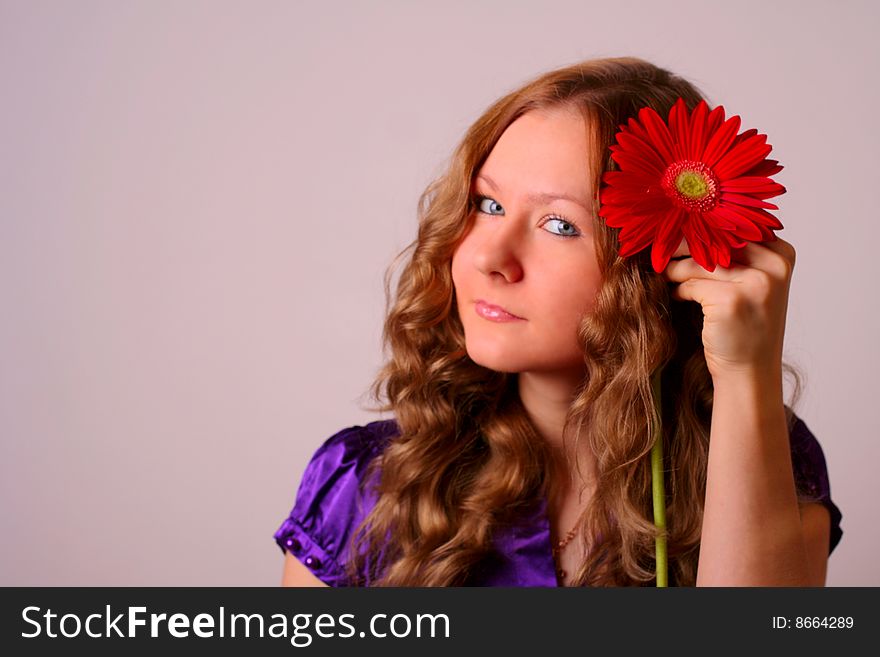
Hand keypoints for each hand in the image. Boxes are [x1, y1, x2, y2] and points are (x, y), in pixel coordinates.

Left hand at [661, 237, 796, 380]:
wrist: (749, 371)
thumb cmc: (746, 326)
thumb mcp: (751, 284)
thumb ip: (736, 255)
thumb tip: (692, 225)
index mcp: (782, 255)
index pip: (734, 227)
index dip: (703, 229)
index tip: (677, 229)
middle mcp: (773, 266)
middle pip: (715, 240)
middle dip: (684, 244)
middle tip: (661, 248)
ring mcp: (755, 283)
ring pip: (699, 263)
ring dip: (675, 269)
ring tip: (665, 273)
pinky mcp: (730, 300)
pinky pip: (691, 284)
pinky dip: (678, 289)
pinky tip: (675, 294)